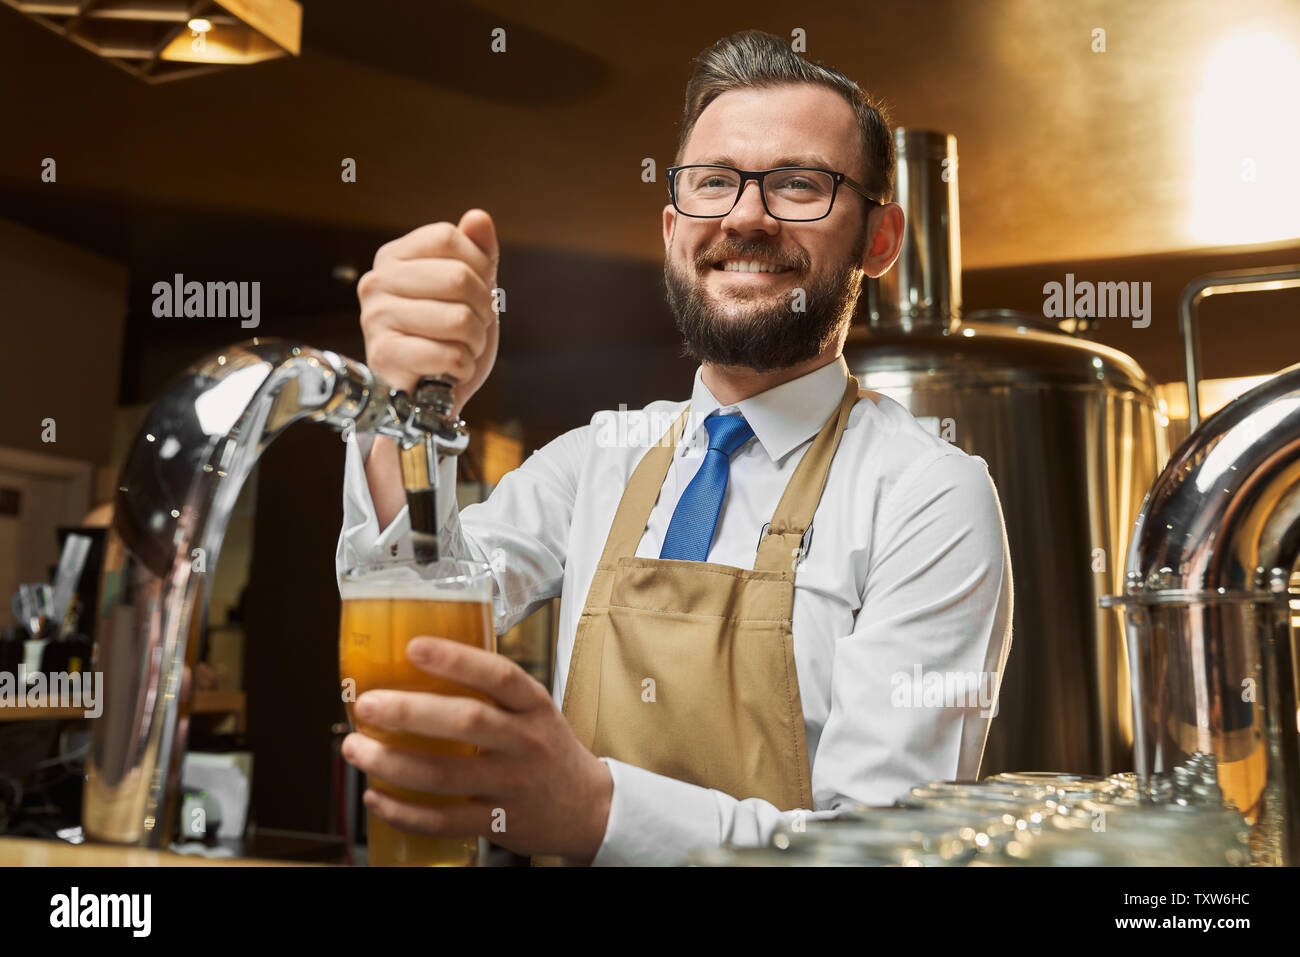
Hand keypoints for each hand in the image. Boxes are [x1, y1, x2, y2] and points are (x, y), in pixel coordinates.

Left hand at [341, 637, 613, 861]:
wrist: (589, 808)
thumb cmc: (549, 750)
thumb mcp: (534, 712)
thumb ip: (490, 694)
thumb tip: (418, 667)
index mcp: (534, 706)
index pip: (499, 675)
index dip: (456, 659)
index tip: (413, 646)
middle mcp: (525, 742)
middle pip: (466, 722)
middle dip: (409, 712)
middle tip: (367, 704)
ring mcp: (512, 785)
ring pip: (445, 775)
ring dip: (392, 763)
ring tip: (356, 749)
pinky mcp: (498, 823)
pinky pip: (443, 821)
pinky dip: (404, 811)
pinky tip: (377, 798)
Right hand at [357, 210, 499, 418]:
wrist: (431, 396)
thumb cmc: (448, 338)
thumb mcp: (472, 291)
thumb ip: (478, 253)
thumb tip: (478, 217)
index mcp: (394, 257)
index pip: (449, 237)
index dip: (480, 266)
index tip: (480, 291)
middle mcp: (376, 282)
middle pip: (458, 276)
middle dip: (482, 309)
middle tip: (474, 327)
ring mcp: (375, 318)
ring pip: (459, 319)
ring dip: (474, 342)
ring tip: (460, 349)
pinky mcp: (383, 355)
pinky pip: (448, 355)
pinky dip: (462, 367)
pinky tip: (449, 370)